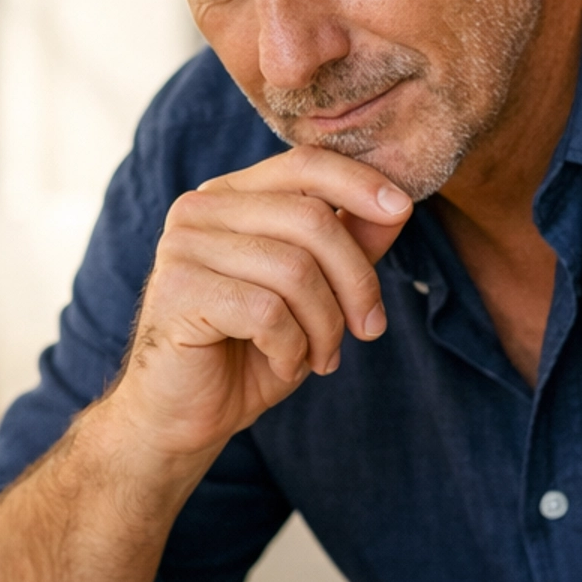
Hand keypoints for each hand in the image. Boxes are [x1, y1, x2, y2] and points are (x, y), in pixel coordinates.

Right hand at [113, 147, 411, 463]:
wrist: (183, 416)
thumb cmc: (248, 351)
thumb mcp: (314, 293)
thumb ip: (349, 244)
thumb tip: (398, 205)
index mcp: (231, 197)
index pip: (305, 165)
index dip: (360, 182)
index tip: (403, 210)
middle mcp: (200, 210)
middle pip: (311, 219)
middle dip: (356, 281)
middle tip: (367, 329)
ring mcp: (183, 247)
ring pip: (295, 269)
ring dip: (325, 325)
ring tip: (320, 357)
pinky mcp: (179, 291)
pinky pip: (267, 311)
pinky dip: (291, 348)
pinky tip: (283, 364)